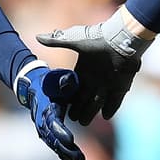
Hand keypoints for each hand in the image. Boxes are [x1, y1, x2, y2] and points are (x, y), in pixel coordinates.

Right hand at [16, 65, 84, 159]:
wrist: (33, 87)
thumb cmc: (51, 81)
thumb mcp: (58, 77)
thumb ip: (64, 80)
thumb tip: (68, 82)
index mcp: (46, 107)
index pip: (53, 122)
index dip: (61, 132)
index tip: (71, 141)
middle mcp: (42, 120)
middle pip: (53, 138)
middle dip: (66, 149)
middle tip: (79, 158)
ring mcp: (43, 127)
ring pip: (53, 144)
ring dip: (66, 154)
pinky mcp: (46, 132)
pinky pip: (54, 145)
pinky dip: (63, 154)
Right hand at [37, 10, 146, 125]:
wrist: (121, 38)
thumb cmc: (97, 38)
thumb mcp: (74, 40)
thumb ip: (57, 41)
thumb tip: (38, 37)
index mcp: (84, 68)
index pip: (74, 86)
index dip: (69, 96)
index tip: (63, 105)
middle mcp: (95, 77)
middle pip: (85, 97)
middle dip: (78, 108)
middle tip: (72, 118)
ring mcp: (109, 82)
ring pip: (98, 102)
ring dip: (91, 111)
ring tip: (84, 122)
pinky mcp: (121, 85)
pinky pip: (116, 100)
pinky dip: (111, 108)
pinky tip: (106, 116)